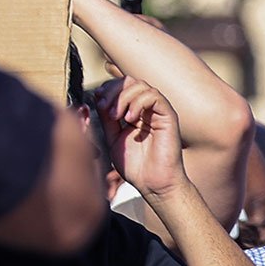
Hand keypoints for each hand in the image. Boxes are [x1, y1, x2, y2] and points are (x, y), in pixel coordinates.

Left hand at [108, 76, 187, 199]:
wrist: (153, 184)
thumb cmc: (135, 166)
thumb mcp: (112, 138)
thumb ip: (107, 118)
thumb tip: (98, 97)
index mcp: (134, 112)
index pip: (121, 87)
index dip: (107, 90)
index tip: (96, 101)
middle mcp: (147, 109)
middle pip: (130, 81)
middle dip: (113, 91)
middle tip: (104, 109)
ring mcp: (158, 111)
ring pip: (141, 86)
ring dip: (123, 97)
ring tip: (116, 117)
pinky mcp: (168, 116)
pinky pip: (153, 96)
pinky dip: (138, 103)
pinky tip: (129, 119)